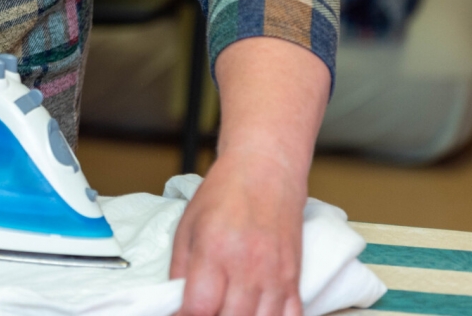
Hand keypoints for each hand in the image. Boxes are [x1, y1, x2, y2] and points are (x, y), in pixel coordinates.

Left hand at [173, 36, 327, 315]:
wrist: (266, 170)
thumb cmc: (224, 193)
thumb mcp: (187, 227)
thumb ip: (180, 270)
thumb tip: (177, 303)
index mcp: (214, 251)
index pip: (199, 308)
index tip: (180, 313)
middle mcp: (247, 267)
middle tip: (203, 308)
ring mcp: (275, 276)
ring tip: (226, 306)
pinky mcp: (294, 278)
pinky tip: (254, 311)